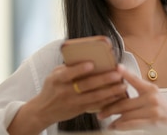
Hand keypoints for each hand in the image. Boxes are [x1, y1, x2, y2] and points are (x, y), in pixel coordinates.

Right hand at [9, 62, 127, 133]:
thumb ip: (68, 67)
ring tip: (122, 84)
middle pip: (86, 85)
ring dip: (110, 91)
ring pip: (94, 97)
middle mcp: (65, 91)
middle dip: (103, 79)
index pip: (67, 73)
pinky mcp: (79, 110)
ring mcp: (73, 102)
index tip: (92, 64)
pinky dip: (108, 100)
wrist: (43, 110)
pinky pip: (96, 105)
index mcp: (57, 80)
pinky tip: (118, 95)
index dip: (79, 69)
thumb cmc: (52, 88)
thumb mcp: (54, 75)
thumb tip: (86, 56)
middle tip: (117, 73)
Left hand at [97, 65, 166, 131]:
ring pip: (126, 114)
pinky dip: (120, 126)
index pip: (135, 80)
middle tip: (99, 111)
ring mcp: (152, 109)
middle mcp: (151, 97)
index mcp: (151, 89)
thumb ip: (140, 95)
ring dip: (113, 118)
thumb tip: (119, 95)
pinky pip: (131, 123)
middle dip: (109, 107)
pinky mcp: (152, 120)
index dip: (125, 73)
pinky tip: (114, 126)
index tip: (116, 67)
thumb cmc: (164, 112)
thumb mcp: (154, 99)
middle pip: (125, 101)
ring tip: (104, 119)